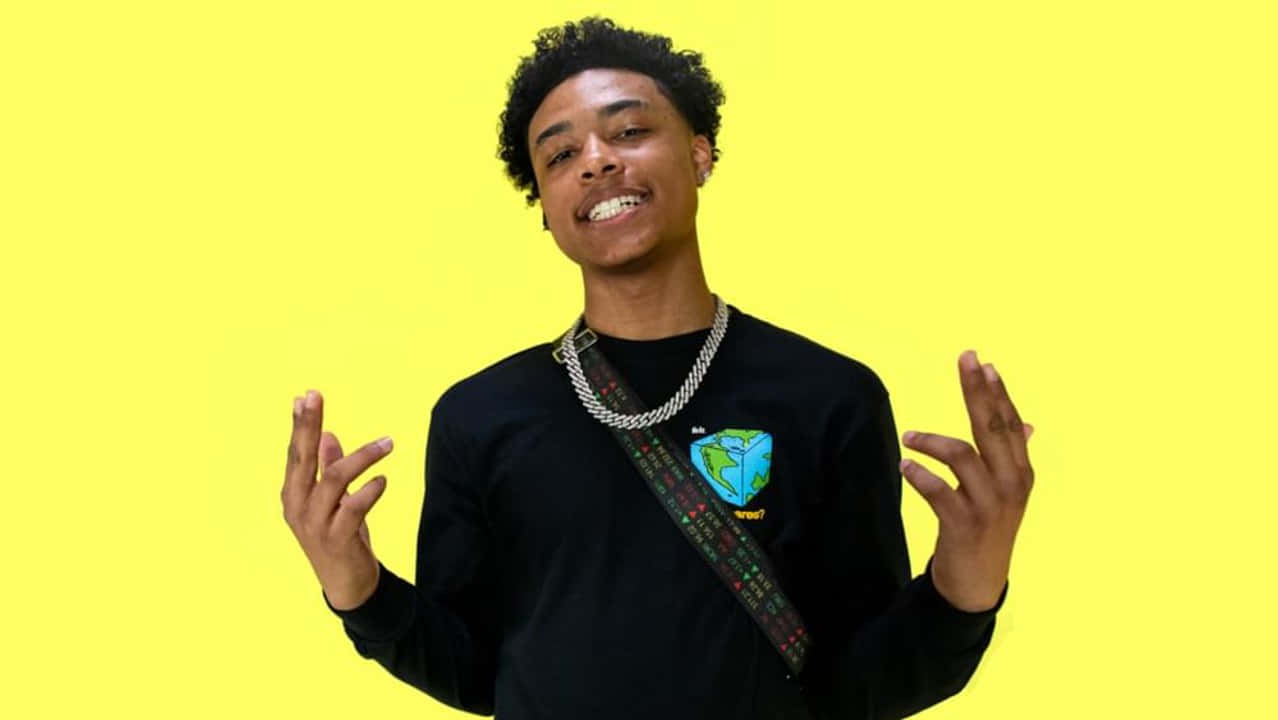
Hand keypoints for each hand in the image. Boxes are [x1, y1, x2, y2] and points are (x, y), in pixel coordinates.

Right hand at [281, 389, 393, 610]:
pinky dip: (370, 491)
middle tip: (315, 396)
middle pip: (302, 459)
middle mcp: (297, 506)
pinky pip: (353, 509)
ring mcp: (314, 524)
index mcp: (293, 493)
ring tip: (388, 444)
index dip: (300, 424)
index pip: (295, 452)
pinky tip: (383, 480)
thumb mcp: (333, 499)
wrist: (346, 584)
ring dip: (362, 457)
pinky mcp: (336, 539)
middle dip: (308, 426)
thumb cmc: (338, 536)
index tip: (305, 396)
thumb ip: (328, 468)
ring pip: (333, 480)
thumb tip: (327, 435)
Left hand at [899, 350, 1035, 611]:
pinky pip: (939, 491)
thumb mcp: (1006, 493)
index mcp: (1020, 472)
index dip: (996, 392)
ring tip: (909, 437)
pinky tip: (905, 466)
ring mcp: (989, 505)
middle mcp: (1010, 484)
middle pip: (992, 428)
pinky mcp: (964, 525)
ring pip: (962, 455)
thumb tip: (1028, 424)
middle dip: (977, 392)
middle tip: (965, 360)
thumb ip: (1013, 457)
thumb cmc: (987, 529)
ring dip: (931, 441)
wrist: (978, 584)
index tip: (983, 363)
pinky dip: (919, 475)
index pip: (1009, 424)